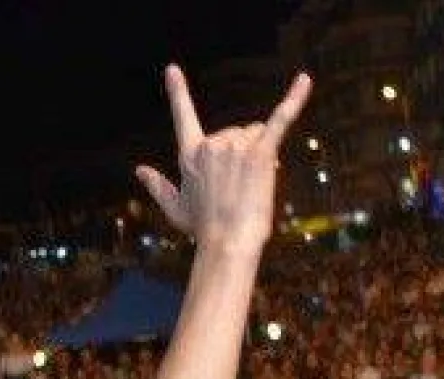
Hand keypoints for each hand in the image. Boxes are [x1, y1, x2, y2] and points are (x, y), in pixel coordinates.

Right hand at [136, 66, 311, 256]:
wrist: (227, 243)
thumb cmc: (203, 229)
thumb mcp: (175, 209)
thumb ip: (158, 186)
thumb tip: (139, 170)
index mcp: (191, 155)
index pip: (183, 117)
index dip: (177, 93)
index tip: (172, 70)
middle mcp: (211, 144)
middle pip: (237, 132)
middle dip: (244, 154)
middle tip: (240, 188)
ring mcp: (235, 146)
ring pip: (257, 134)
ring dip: (260, 154)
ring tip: (253, 185)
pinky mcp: (260, 152)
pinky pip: (280, 120)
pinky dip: (294, 100)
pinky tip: (304, 80)